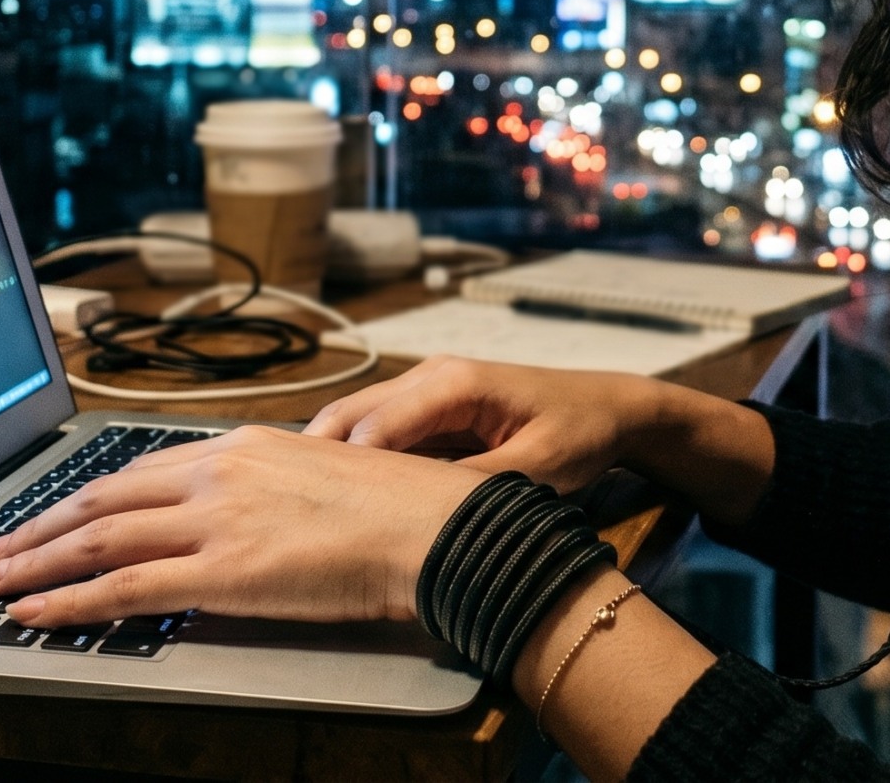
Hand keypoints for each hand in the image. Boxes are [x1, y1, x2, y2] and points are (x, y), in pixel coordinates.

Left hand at [0, 424, 490, 626]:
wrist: (434, 527)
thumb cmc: (401, 507)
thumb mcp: (323, 474)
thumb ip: (269, 489)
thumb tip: (242, 517)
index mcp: (243, 445)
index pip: (140, 471)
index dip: (85, 497)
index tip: (52, 515)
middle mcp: (218, 472)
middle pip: (103, 499)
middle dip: (40, 527)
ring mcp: (215, 520)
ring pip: (97, 539)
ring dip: (35, 563)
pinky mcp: (220, 572)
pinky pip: (122, 589)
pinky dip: (68, 602)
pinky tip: (35, 613)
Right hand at [303, 356, 669, 493]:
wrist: (608, 408)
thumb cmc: (580, 433)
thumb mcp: (539, 470)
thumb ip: (480, 487)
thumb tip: (424, 515)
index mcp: (454, 384)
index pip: (378, 426)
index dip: (344, 469)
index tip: (313, 510)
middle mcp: (431, 375)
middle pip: (353, 416)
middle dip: (318, 460)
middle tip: (281, 508)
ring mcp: (427, 386)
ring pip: (357, 421)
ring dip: (331, 459)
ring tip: (297, 506)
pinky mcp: (430, 404)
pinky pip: (379, 429)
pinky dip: (355, 457)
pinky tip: (337, 496)